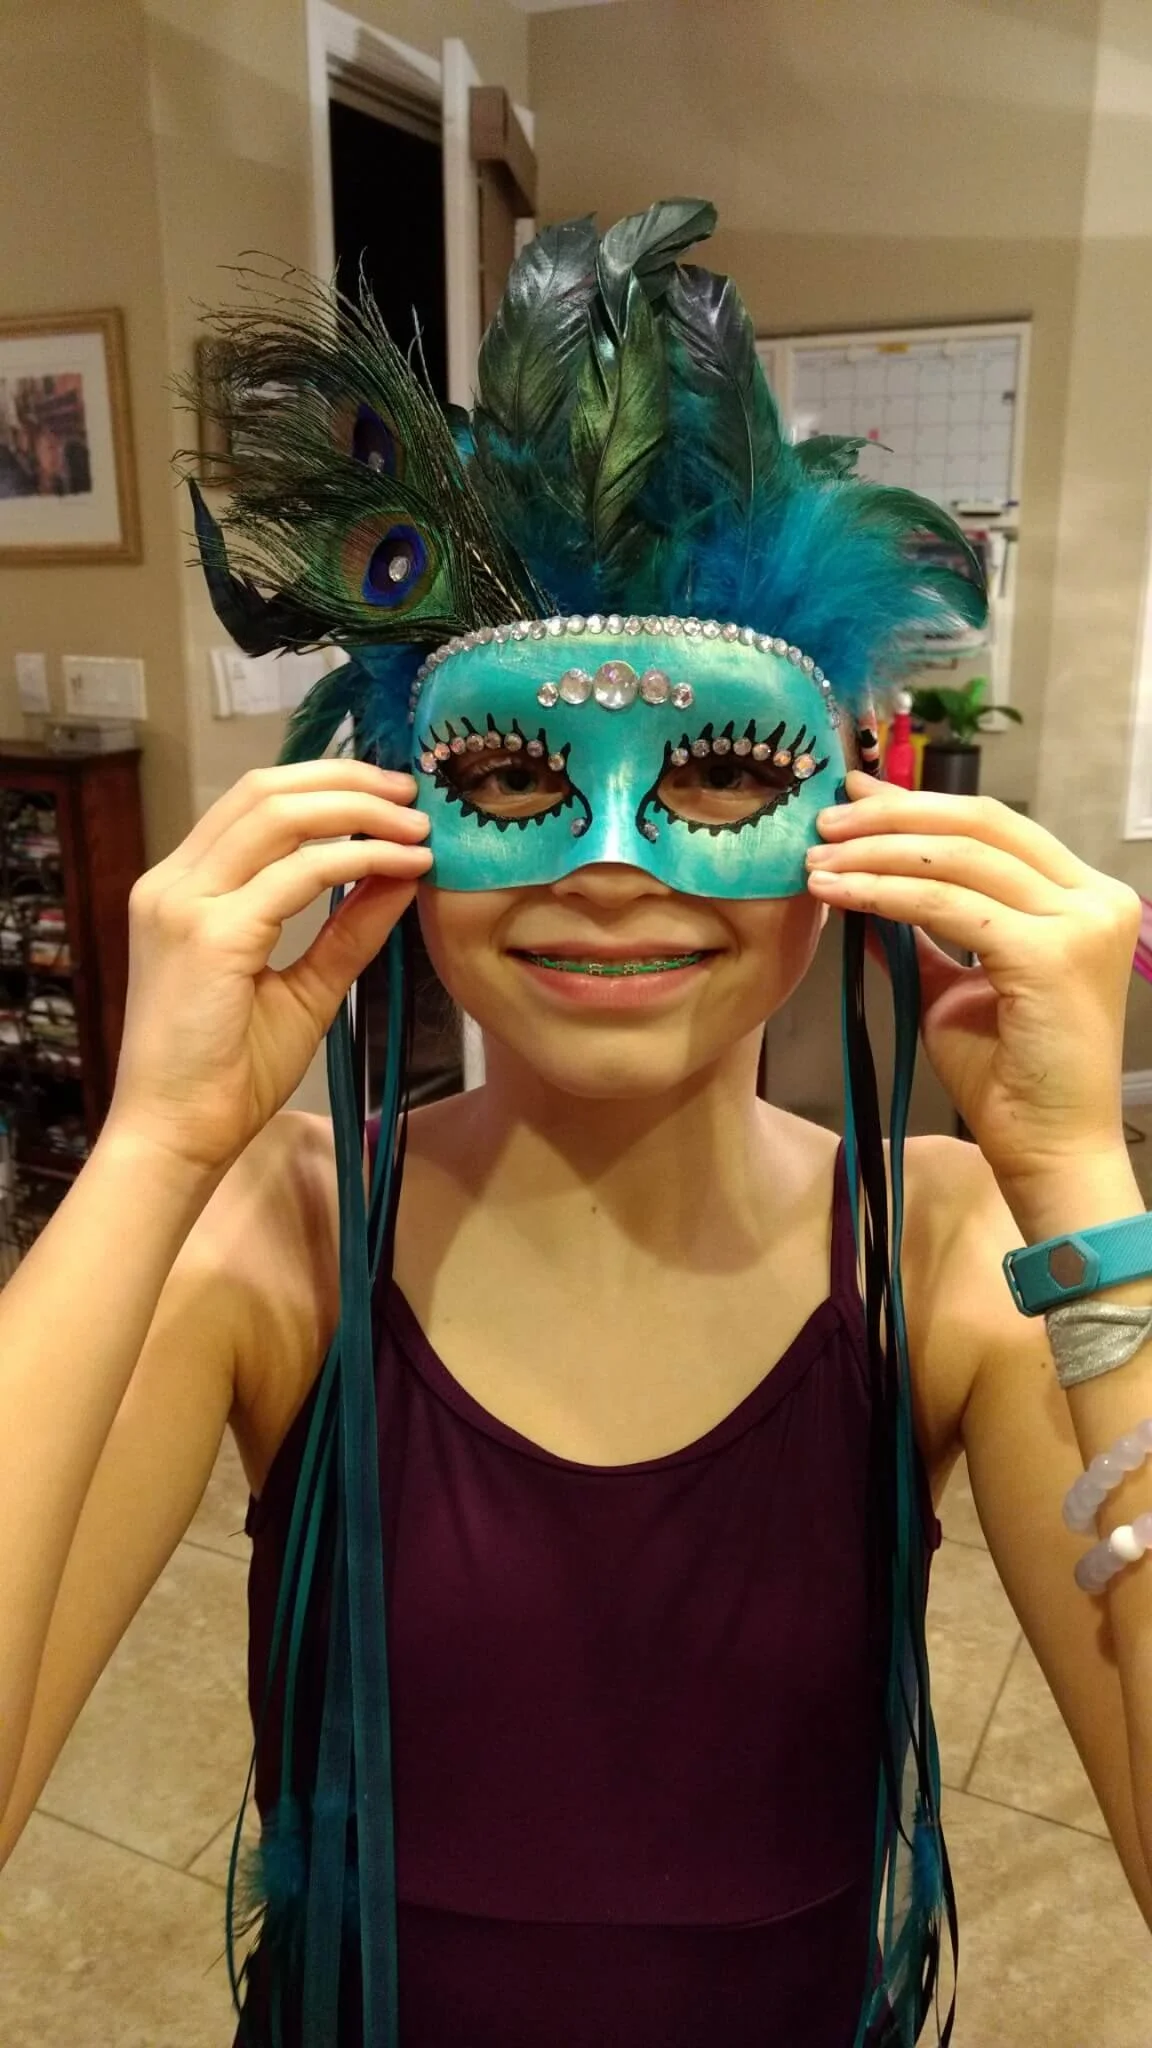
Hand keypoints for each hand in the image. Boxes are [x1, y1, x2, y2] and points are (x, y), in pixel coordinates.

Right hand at [105, 760, 431, 1175]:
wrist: (175, 1136)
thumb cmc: (227, 1074)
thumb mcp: (303, 988)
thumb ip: (347, 929)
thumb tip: (400, 874)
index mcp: (183, 889)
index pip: (253, 803)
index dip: (327, 785)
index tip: (391, 797)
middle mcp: (173, 884)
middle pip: (264, 790)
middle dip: (348, 779)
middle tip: (413, 794)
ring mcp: (184, 904)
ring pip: (278, 815)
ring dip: (359, 810)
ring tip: (416, 826)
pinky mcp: (208, 935)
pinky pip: (297, 874)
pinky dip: (357, 859)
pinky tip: (400, 866)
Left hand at [804, 772, 1141, 1199]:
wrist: (1045, 1148)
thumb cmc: (1007, 1076)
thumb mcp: (954, 986)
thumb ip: (921, 932)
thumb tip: (862, 885)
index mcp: (1082, 896)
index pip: (995, 826)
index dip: (919, 804)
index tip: (854, 795)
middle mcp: (1094, 898)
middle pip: (981, 824)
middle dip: (892, 815)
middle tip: (824, 820)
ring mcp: (1081, 923)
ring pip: (959, 859)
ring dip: (876, 852)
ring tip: (816, 860)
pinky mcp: (1051, 954)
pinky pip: (948, 906)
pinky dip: (884, 893)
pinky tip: (837, 895)